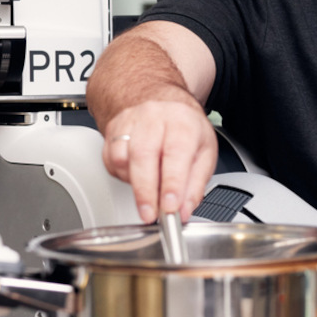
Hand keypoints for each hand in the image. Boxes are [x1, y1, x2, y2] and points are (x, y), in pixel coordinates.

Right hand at [101, 99, 219, 222]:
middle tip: (150, 214)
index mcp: (182, 123)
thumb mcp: (204, 153)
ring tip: (148, 192)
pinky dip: (122, 176)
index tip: (169, 207)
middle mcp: (155, 118)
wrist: (163, 103)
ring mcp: (131, 122)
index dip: (172, 183)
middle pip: (143, 155)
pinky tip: (136, 177)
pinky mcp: (113, 130)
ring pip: (122, 158)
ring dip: (133, 184)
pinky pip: (111, 160)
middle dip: (146, 192)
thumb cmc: (185, 128)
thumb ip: (195, 185)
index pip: (176, 153)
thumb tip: (183, 210)